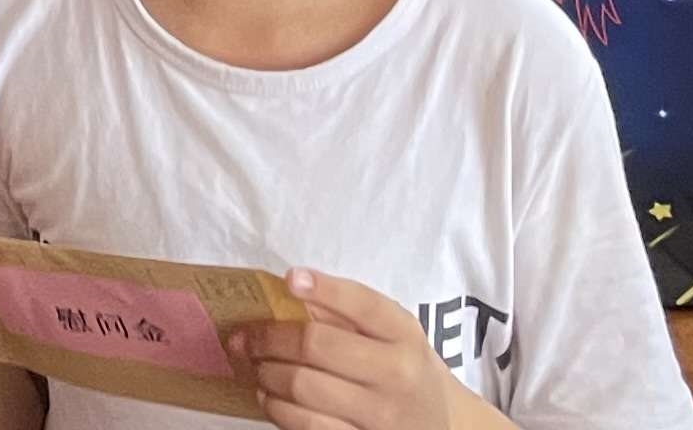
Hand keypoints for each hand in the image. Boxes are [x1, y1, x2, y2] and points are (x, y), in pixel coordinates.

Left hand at [239, 272, 454, 428]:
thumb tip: (290, 288)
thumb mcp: (394, 334)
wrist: (442, 426)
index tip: (289, 279)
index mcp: (404, 336)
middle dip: (270, 338)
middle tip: (249, 336)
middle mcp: (396, 375)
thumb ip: (348, 311)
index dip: (322, 288)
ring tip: (258, 365)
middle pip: (316, 346)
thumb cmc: (405, 369)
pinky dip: (276, 409)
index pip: (362, 303)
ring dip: (266, 373)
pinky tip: (269, 396)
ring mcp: (380, 417)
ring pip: (303, 388)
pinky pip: (306, 426)